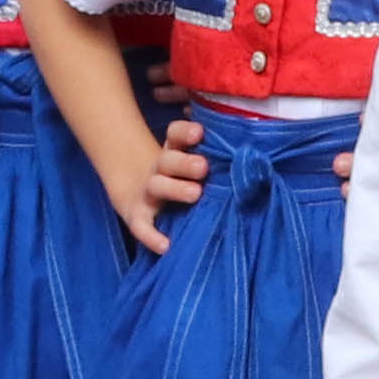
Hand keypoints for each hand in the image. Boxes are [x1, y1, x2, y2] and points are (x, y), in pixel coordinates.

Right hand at [128, 118, 210, 257]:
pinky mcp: (138, 217)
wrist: (140, 195)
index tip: (200, 132)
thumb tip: (240, 142)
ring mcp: (147, 193)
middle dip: (185, 163)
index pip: (175, 135)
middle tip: (203, 167)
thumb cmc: (181, 177)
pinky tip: (165, 246)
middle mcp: (159, 169)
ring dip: (174, 189)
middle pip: (168, 160)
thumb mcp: (191, 162)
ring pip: (156, 186)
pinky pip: (141, 227)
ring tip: (195, 194)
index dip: (184, 132)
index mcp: (174, 152)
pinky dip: (150, 237)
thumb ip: (211, 153)